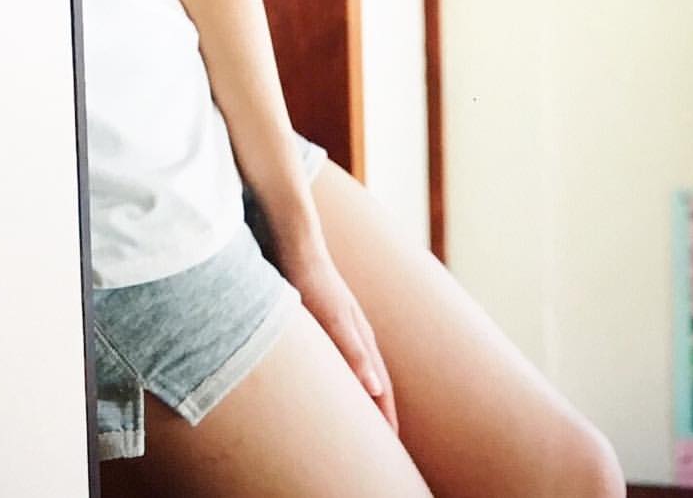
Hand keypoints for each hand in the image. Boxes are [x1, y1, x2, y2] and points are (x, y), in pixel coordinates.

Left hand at [282, 244, 399, 432]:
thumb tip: (376, 389)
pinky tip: (340, 379)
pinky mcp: (329, 321)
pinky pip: (345, 357)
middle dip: (382, 411)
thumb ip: (353, 353)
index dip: (386, 416)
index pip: (381, 388)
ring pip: (362, 370)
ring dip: (367, 395)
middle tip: (384, 441)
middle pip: (376, 381)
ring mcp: (345, 327)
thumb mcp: (334, 320)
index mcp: (363, 340)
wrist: (300, 247)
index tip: (392, 444)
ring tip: (366, 417)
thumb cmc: (315, 283)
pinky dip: (349, 376)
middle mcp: (359, 335)